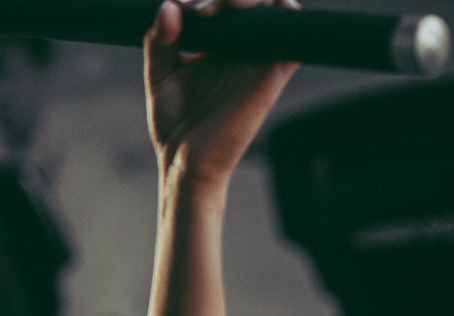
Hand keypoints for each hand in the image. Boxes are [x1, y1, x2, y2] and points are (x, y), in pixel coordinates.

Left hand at [145, 0, 300, 190]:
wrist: (186, 161)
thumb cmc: (175, 124)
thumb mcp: (160, 75)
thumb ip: (159, 41)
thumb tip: (169, 5)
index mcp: (216, 44)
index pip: (221, 3)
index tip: (186, 9)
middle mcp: (240, 47)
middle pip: (250, 1)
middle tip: (204, 11)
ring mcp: (258, 58)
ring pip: (273, 9)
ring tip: (224, 8)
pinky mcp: (273, 74)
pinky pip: (294, 38)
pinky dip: (287, 15)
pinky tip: (267, 10)